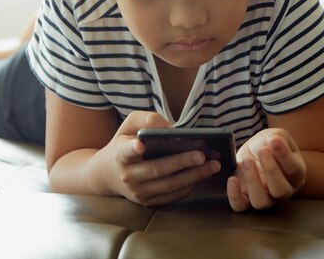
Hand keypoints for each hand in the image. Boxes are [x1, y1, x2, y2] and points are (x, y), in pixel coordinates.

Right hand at [105, 111, 220, 206]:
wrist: (110, 173)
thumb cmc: (125, 143)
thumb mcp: (129, 126)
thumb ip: (147, 120)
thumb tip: (172, 128)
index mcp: (120, 155)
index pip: (125, 152)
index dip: (132, 149)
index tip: (139, 145)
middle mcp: (128, 176)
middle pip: (158, 169)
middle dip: (182, 162)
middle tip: (202, 155)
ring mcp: (139, 193)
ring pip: (170, 185)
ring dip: (194, 175)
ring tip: (213, 165)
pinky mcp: (149, 202)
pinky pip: (173, 195)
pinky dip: (190, 185)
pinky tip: (204, 174)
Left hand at [227, 128, 305, 211]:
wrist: (253, 153)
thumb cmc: (268, 145)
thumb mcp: (276, 136)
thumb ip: (278, 137)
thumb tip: (274, 140)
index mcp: (295, 174)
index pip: (294, 169)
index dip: (284, 155)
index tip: (274, 140)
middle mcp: (283, 190)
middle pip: (281, 191)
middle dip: (270, 169)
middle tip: (262, 150)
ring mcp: (265, 197)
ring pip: (261, 202)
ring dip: (252, 182)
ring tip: (247, 161)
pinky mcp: (246, 199)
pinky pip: (240, 206)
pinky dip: (234, 195)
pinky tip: (232, 179)